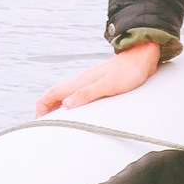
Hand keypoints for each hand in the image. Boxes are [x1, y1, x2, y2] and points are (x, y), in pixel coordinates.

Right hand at [35, 41, 161, 115]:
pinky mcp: (98, 83)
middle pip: (56, 95)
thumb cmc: (129, 72)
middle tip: (47, 126)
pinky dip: (70, 104)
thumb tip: (65, 105)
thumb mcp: (108, 85)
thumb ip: (87, 94)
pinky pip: (77, 94)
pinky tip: (77, 111)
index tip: (41, 123)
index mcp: (80, 81)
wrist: (142, 57)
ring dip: (57, 107)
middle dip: (47, 110)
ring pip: (65, 94)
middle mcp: (81, 81)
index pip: (52, 94)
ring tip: (58, 121)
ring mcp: (89, 81)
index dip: (42, 108)